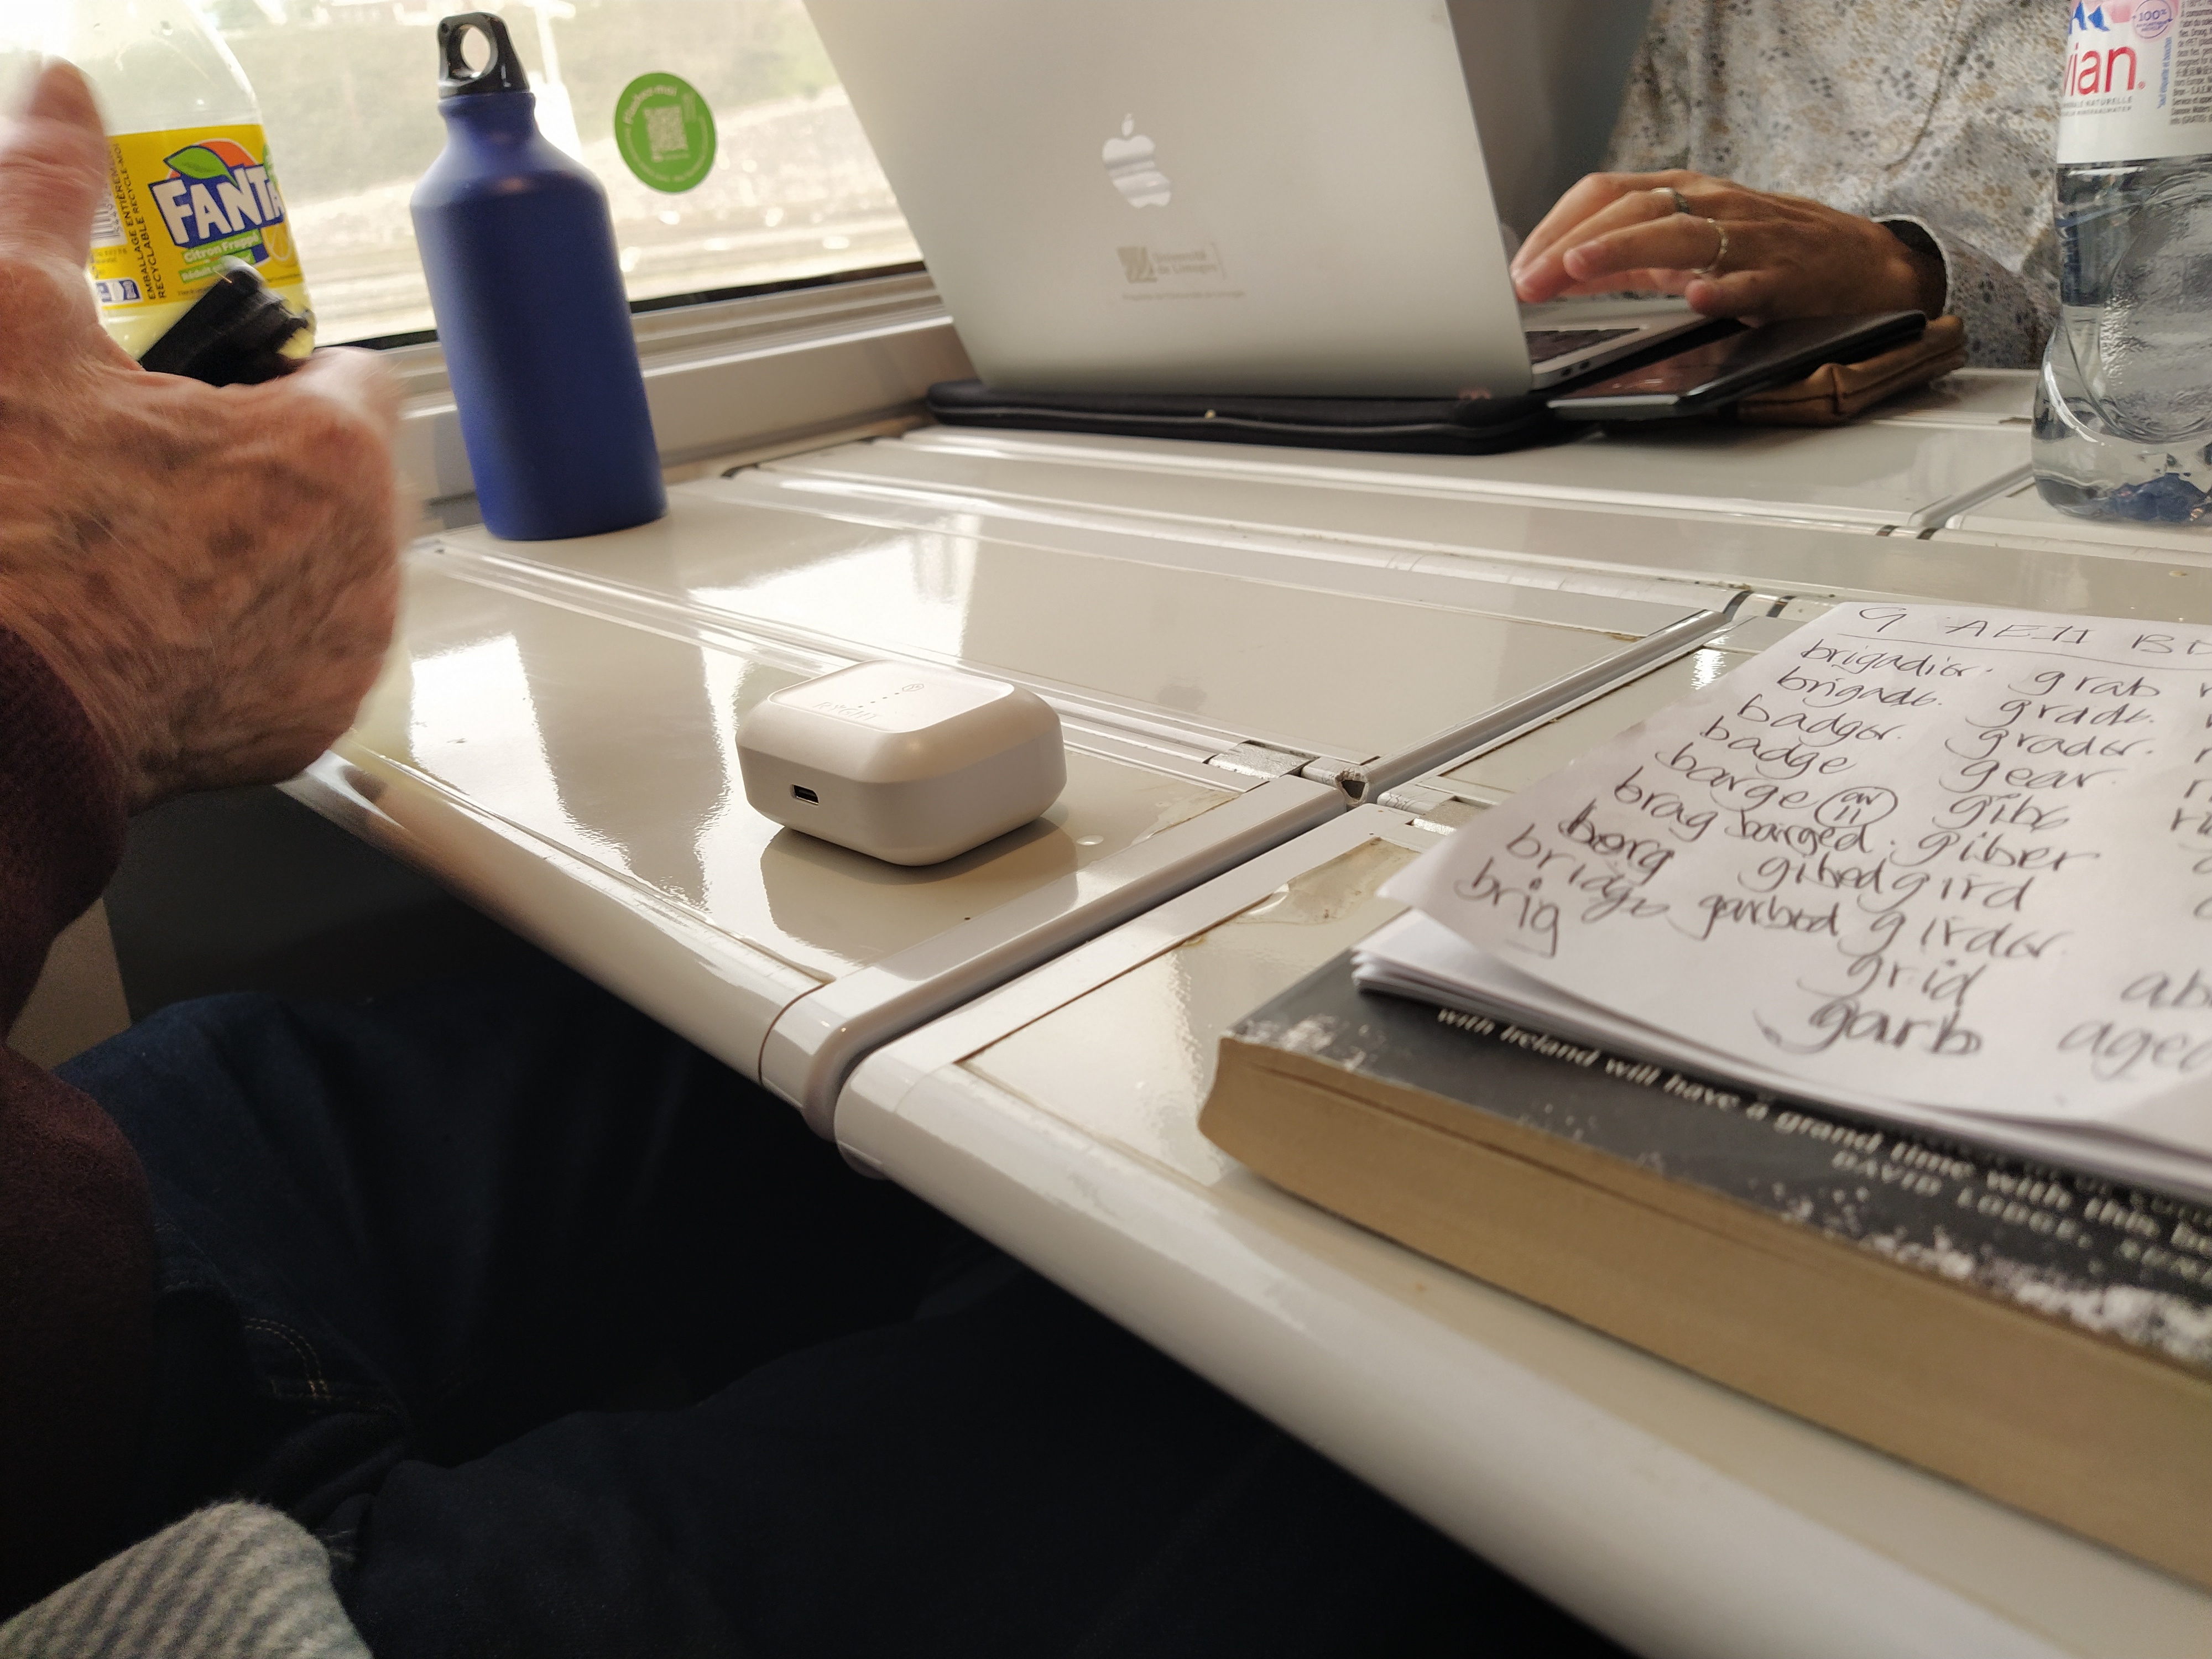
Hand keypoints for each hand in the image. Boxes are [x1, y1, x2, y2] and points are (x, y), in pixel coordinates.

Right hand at [0, 63, 402, 811]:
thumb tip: (64, 95)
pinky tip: (167, 624)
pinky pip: (302, 651)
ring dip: (262, 546)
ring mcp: (342, 651)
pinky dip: (249, 633)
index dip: (278, 376)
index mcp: (328, 454)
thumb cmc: (5, 526)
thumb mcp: (10, 323)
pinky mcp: (309, 721)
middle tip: (156, 477)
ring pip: (326, 561)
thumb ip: (49, 191)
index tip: (214, 395)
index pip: (354, 380)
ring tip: (152, 551)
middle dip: (265, 464)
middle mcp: (366, 559)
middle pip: (340, 474)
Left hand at [1509, 169, 1945, 324]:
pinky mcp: (1785, 276)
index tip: (1521, 267)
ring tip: (1580, 269)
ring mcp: (1749, 240)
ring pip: (1681, 235)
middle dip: (1572, 245)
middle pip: (1633, 210)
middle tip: (1530, 281)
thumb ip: (1627, 257)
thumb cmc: (1764, 251)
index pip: (1607, 193)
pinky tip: (1696, 299)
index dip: (1557, 227)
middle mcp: (1711, 207)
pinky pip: (1751, 281)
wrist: (1859, 261)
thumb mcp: (1686, 246)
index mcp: (1683, 195)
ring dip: (1623, 249)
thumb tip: (1556, 277)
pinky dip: (1722, 289)